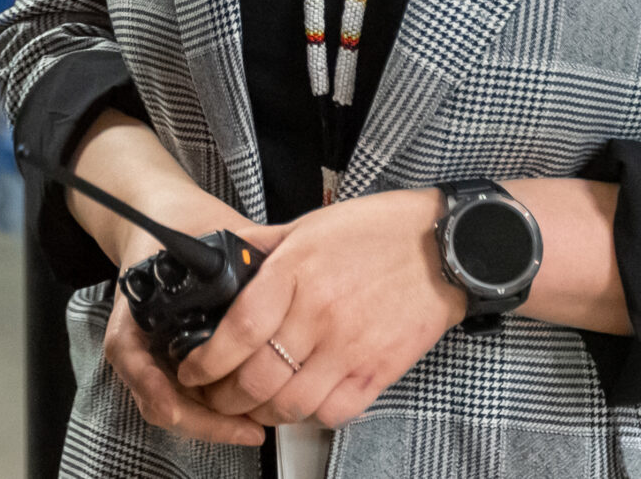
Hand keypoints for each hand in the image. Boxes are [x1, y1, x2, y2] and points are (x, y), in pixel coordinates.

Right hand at [96, 188, 281, 446]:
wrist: (165, 218)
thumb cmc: (183, 224)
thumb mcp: (206, 234)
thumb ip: (229, 255)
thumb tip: (271, 270)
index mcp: (135, 306)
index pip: (132, 358)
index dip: (158, 388)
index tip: (187, 403)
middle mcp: (139, 337)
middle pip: (158, 398)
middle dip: (202, 421)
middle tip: (247, 428)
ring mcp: (154, 353)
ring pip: (173, 405)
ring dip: (211, 422)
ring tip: (253, 427)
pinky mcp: (173, 361)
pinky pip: (185, 397)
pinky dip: (214, 411)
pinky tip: (247, 413)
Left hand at [176, 189, 463, 430]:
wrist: (446, 247)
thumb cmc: (379, 232)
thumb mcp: (310, 225)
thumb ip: (262, 246)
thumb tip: (222, 258)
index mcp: (295, 273)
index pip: (236, 331)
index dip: (206, 361)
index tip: (194, 370)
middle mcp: (319, 314)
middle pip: (256, 378)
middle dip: (225, 397)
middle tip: (216, 395)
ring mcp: (351, 347)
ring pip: (290, 404)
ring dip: (263, 412)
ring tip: (253, 405)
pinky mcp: (379, 371)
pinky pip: (333, 412)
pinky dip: (310, 416)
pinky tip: (302, 402)